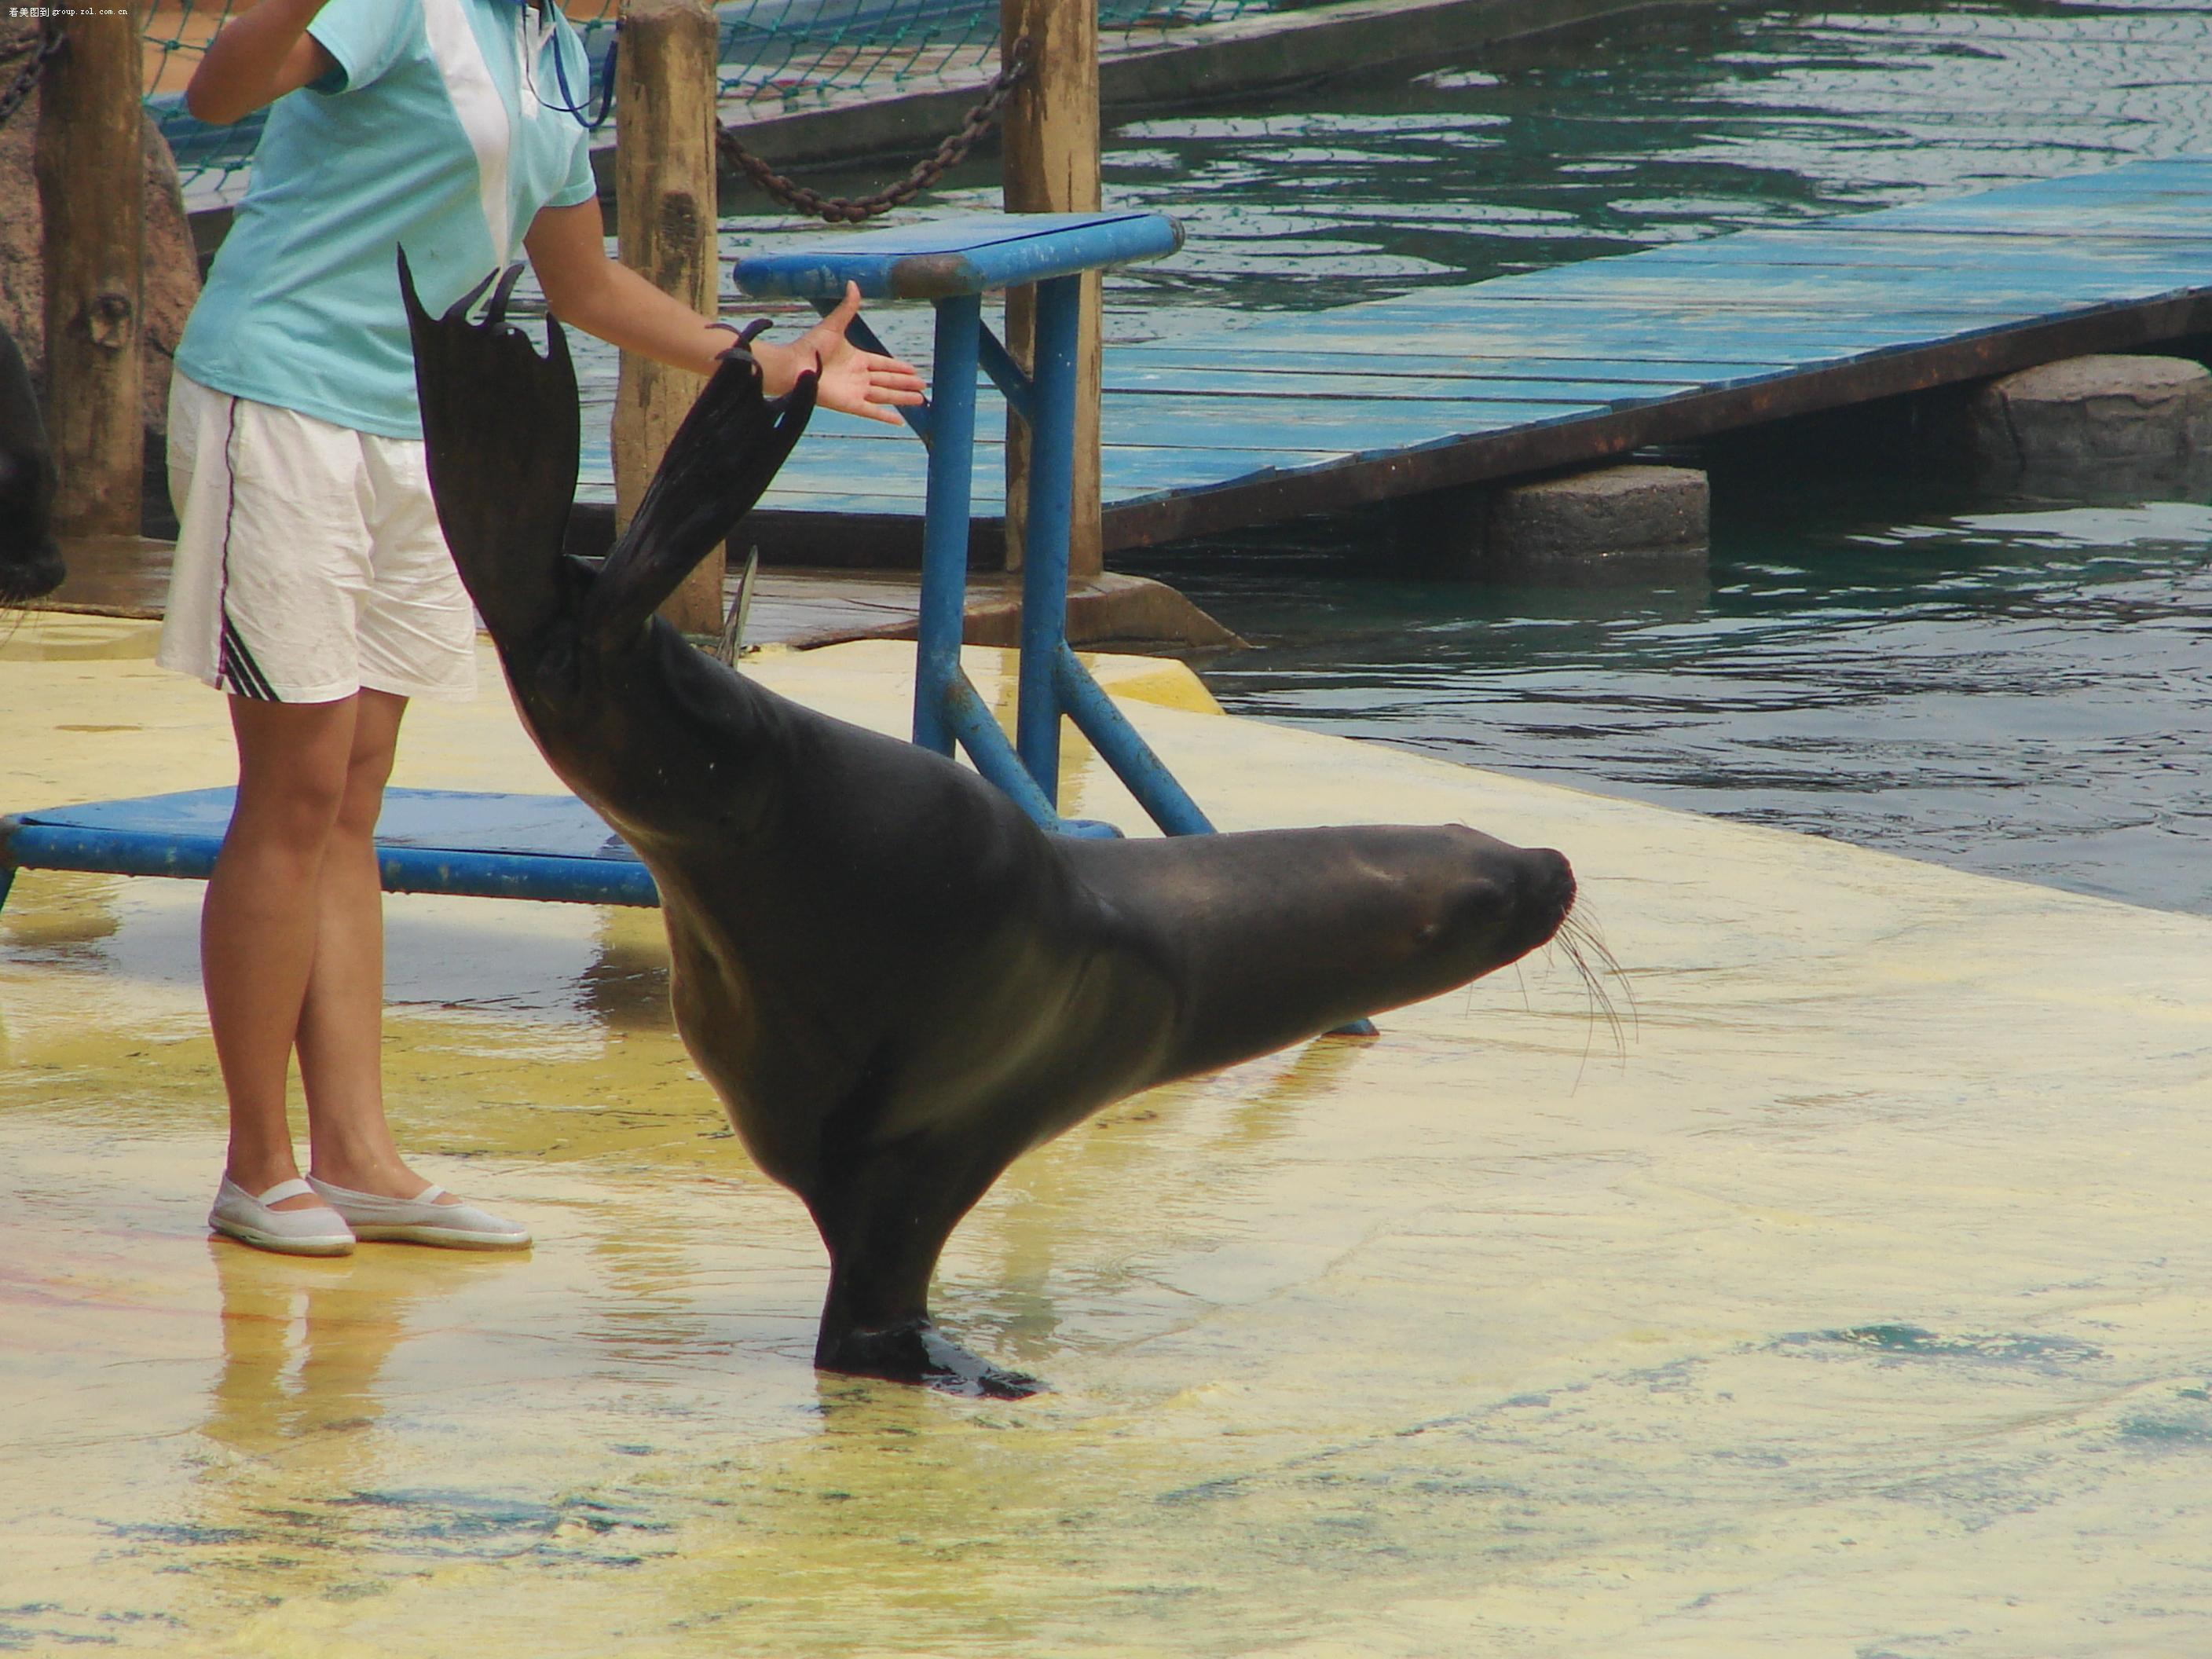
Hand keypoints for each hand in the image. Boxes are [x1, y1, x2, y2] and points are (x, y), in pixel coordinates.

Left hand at [758, 282, 925, 425]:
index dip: (898, 367)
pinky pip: (872, 412)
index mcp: (856, 359)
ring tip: (920, 400)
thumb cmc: (811, 346)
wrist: (795, 366)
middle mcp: (858, 376)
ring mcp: (856, 391)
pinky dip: (886, 417)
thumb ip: (847, 307)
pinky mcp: (851, 404)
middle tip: (923, 386)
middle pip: (888, 380)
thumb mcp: (834, 324)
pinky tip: (900, 422)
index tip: (913, 370)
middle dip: (906, 383)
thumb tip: (853, 283)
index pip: (883, 364)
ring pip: (886, 396)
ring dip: (903, 398)